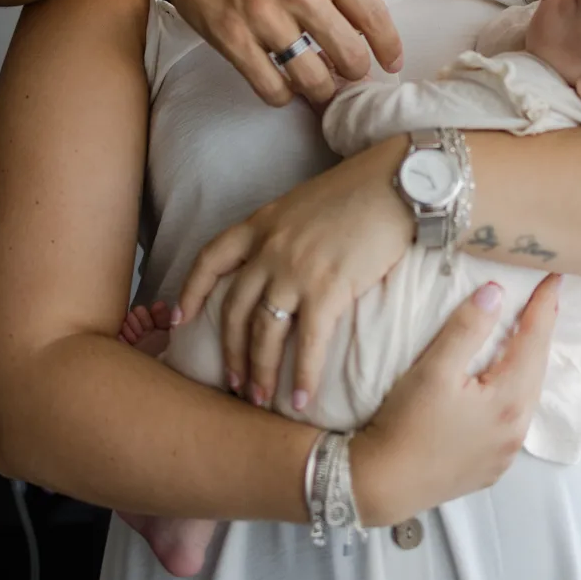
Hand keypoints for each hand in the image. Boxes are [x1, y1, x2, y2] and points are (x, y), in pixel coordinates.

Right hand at [153, 0, 402, 106]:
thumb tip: (361, 26)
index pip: (373, 15)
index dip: (388, 46)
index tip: (391, 62)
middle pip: (349, 55)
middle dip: (355, 73)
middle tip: (350, 75)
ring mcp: (263, 16)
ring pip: (313, 79)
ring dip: (322, 90)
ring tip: (320, 86)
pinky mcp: (230, 38)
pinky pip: (270, 87)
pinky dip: (283, 95)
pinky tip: (284, 86)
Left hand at [174, 137, 411, 408]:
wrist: (401, 181)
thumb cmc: (363, 188)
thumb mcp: (307, 201)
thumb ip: (287, 229)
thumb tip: (286, 258)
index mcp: (263, 222)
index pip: (210, 259)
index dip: (190, 291)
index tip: (179, 319)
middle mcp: (271, 248)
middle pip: (235, 309)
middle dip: (230, 351)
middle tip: (231, 382)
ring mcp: (296, 270)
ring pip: (264, 332)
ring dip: (258, 371)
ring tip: (259, 398)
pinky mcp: (328, 289)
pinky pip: (307, 343)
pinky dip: (302, 375)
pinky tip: (301, 398)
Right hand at [351, 275, 560, 526]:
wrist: (382, 485)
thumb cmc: (405, 423)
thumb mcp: (434, 369)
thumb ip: (467, 328)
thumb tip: (496, 293)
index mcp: (509, 402)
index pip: (535, 341)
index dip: (545, 306)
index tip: (556, 277)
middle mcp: (516, 431)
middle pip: (536, 370)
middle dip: (541, 332)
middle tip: (545, 299)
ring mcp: (505, 454)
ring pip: (526, 396)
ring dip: (528, 363)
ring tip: (527, 334)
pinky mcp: (490, 467)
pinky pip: (513, 420)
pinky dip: (514, 392)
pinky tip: (503, 383)